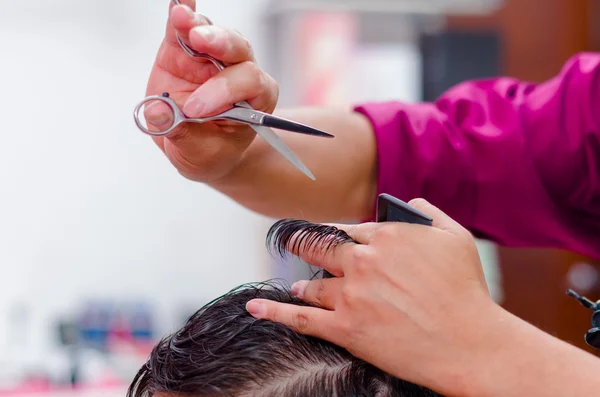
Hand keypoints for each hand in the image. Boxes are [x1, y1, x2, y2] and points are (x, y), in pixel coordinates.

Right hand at [144, 0, 277, 182]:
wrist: (196, 147)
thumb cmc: (209, 151)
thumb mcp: (200, 154)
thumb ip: (184, 135)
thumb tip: (159, 113)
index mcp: (256, 98)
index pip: (249, 82)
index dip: (224, 90)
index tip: (195, 108)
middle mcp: (239, 71)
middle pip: (238, 49)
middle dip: (220, 43)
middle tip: (198, 41)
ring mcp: (211, 58)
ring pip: (211, 34)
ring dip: (196, 25)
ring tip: (180, 19)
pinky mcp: (184, 50)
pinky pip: (184, 27)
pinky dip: (180, 14)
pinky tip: (177, 6)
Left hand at [246, 199, 497, 395]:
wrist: (470, 343)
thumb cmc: (466, 290)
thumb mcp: (456, 236)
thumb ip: (428, 212)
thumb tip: (407, 202)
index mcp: (386, 236)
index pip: (347, 230)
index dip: (334, 234)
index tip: (323, 234)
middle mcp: (362, 261)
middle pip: (320, 249)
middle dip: (304, 245)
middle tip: (292, 244)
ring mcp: (351, 295)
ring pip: (312, 283)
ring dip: (301, 283)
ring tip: (295, 284)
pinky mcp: (345, 328)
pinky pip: (300, 318)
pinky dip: (274, 311)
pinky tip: (256, 307)